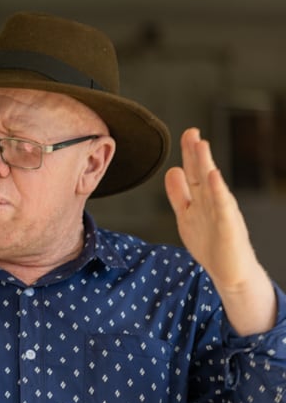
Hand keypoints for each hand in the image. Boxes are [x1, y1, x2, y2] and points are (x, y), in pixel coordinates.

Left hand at [165, 128, 274, 333]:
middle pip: (201, 173)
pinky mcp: (228, 225)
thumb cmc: (211, 244)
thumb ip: (179, 195)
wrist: (230, 272)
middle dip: (196, 152)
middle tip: (191, 131)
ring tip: (201, 144)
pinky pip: (221, 204)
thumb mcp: (187, 216)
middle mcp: (210, 202)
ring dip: (205, 163)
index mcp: (199, 200)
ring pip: (211, 184)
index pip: (192, 172)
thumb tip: (172, 171)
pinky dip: (216, 189)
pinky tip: (213, 175)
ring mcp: (220, 212)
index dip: (188, 155)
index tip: (187, 134)